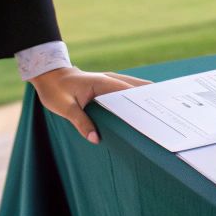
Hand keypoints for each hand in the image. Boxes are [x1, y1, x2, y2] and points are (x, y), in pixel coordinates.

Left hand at [33, 66, 149, 143]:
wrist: (50, 76)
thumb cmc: (56, 90)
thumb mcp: (65, 108)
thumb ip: (81, 122)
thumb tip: (96, 139)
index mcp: (103, 83)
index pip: (129, 92)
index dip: (144, 102)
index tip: (157, 113)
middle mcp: (111, 80)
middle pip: (138, 88)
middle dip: (151, 99)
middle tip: (166, 115)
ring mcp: (110, 81)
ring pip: (135, 88)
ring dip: (145, 98)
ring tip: (160, 114)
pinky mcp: (108, 86)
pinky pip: (126, 92)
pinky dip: (136, 99)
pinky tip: (142, 111)